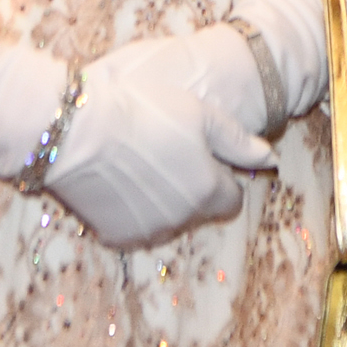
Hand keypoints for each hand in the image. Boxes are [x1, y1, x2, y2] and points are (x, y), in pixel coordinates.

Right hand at [0, 38, 272, 248]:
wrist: (77, 130)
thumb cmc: (142, 110)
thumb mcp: (198, 113)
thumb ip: (236, 140)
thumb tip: (268, 158)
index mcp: (207, 189)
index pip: (231, 197)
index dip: (219, 173)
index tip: (200, 152)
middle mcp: (183, 219)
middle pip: (198, 208)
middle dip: (190, 185)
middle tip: (164, 149)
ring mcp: (148, 232)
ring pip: (166, 218)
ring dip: (161, 198)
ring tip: (137, 159)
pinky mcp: (115, 236)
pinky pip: (133, 225)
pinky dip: (130, 208)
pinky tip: (115, 177)